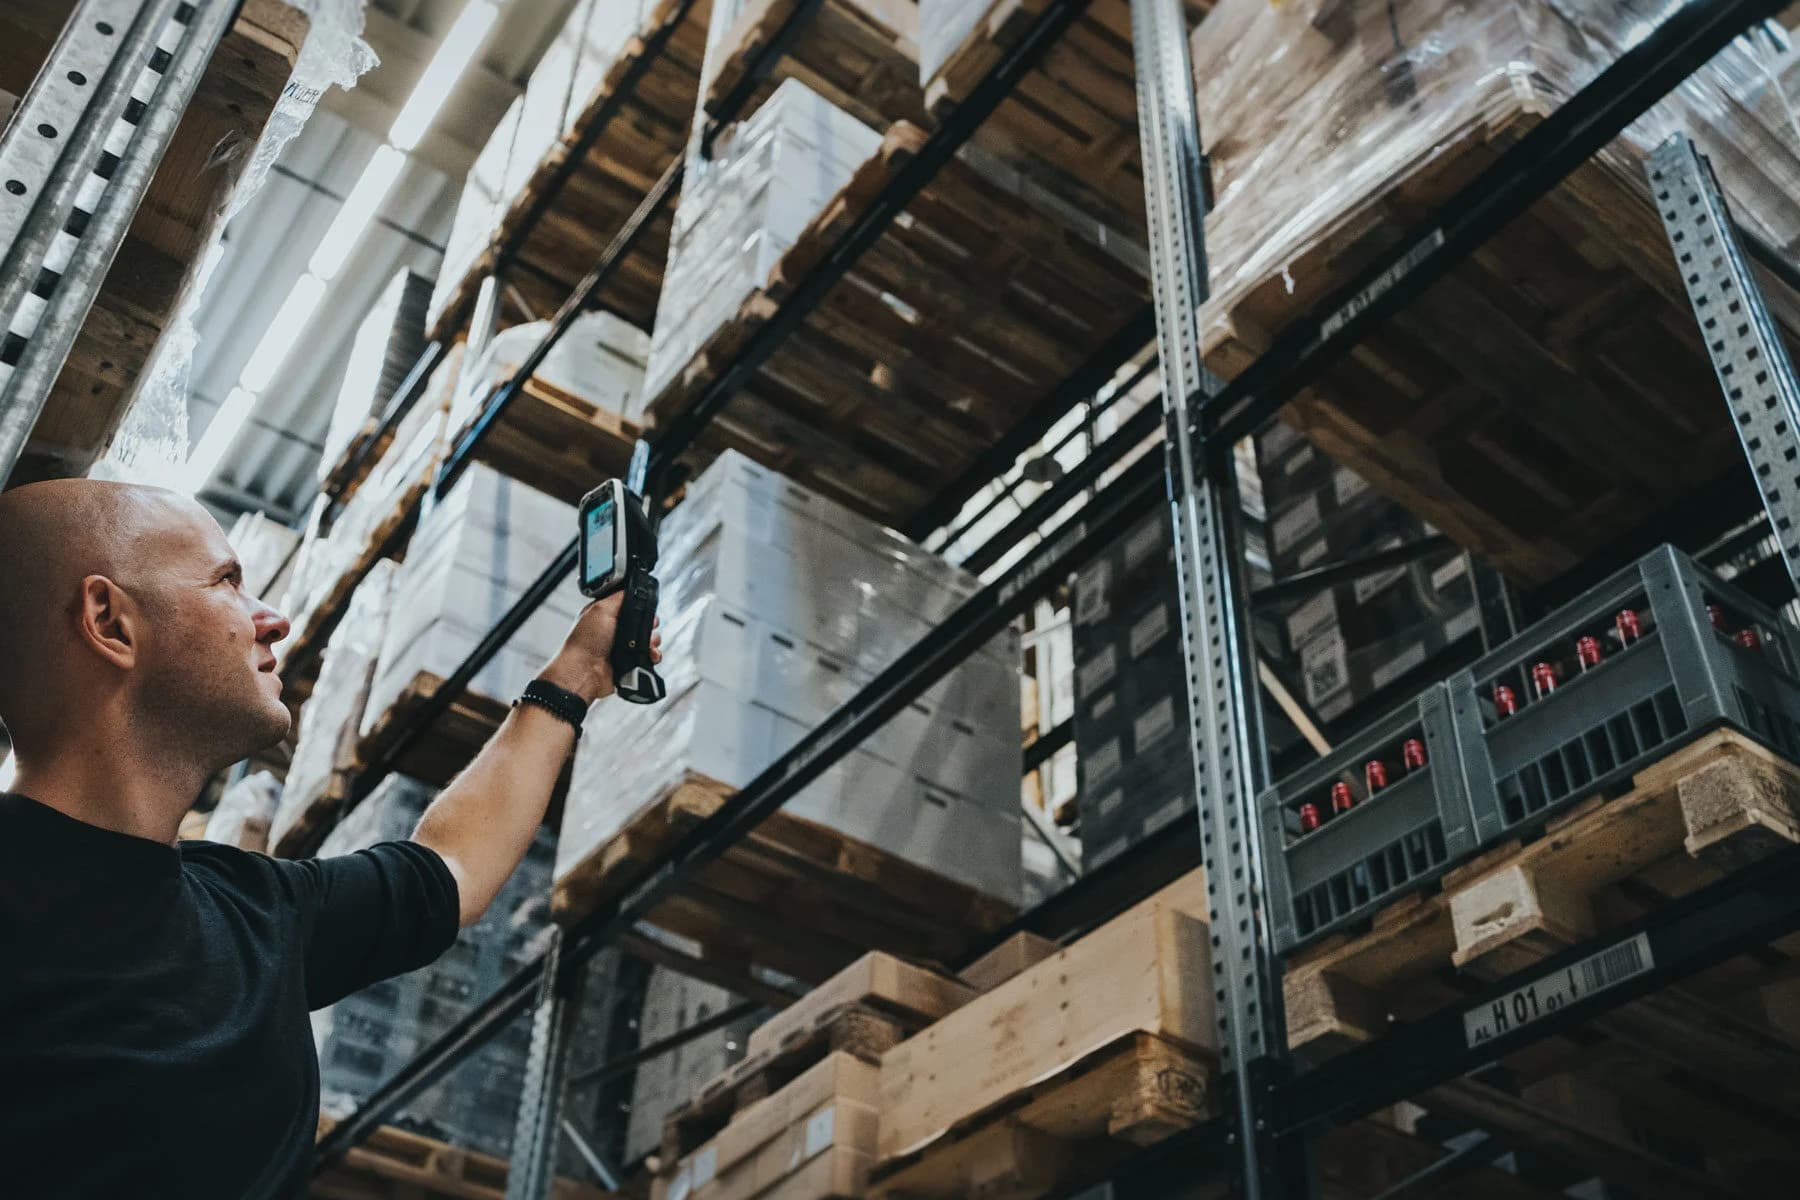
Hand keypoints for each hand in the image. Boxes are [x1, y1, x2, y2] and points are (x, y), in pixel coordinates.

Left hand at [539, 593, 663, 705]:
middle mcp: (615, 630)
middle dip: (650, 623)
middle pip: (643, 622)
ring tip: (647, 644)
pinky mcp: (629, 662)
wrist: (584, 672)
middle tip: (647, 626)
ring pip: (648, 639)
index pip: (631, 605)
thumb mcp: (600, 608)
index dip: (640, 605)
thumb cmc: (584, 642)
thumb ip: (618, 596)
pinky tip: (649, 655)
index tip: (646, 608)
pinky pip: (648, 656)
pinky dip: (652, 655)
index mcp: (606, 614)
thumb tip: (632, 589)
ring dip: (652, 640)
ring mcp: (623, 647)